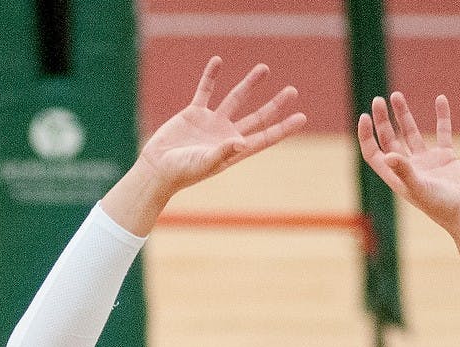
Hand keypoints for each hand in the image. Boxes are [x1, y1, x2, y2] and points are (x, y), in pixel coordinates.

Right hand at [101, 57, 305, 234]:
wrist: (157, 168)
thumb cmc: (182, 172)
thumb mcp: (205, 163)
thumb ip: (223, 152)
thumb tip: (242, 142)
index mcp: (234, 151)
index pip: (265, 137)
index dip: (283, 128)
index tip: (301, 117)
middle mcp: (227, 135)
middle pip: (257, 117)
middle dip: (275, 105)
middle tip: (292, 91)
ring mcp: (212, 123)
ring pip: (236, 99)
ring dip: (249, 84)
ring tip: (264, 68)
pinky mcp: (194, 113)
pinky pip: (205, 90)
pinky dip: (211, 76)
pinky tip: (218, 62)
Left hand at [358, 93, 459, 269]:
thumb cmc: (441, 206)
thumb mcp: (419, 188)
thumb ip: (404, 171)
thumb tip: (388, 155)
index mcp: (397, 177)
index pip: (375, 154)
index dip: (367, 137)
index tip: (365, 117)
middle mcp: (409, 168)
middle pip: (390, 140)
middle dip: (382, 121)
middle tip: (378, 100)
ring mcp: (427, 162)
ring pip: (411, 133)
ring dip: (403, 115)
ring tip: (396, 95)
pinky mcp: (446, 157)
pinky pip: (443, 132)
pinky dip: (442, 116)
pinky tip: (440, 99)